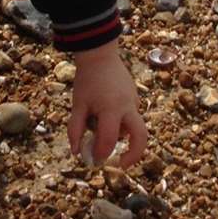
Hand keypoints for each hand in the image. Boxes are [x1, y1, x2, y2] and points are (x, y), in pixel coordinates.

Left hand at [67, 40, 147, 168]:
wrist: (99, 54)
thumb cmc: (87, 80)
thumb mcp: (78, 105)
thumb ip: (76, 130)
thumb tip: (76, 153)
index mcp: (112, 109)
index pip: (110, 140)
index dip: (101, 154)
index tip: (94, 161)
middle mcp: (128, 107)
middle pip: (141, 138)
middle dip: (133, 156)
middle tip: (120, 165)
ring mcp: (134, 101)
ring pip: (135, 127)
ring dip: (123, 136)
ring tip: (101, 128)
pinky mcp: (135, 97)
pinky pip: (132, 116)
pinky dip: (122, 123)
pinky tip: (105, 114)